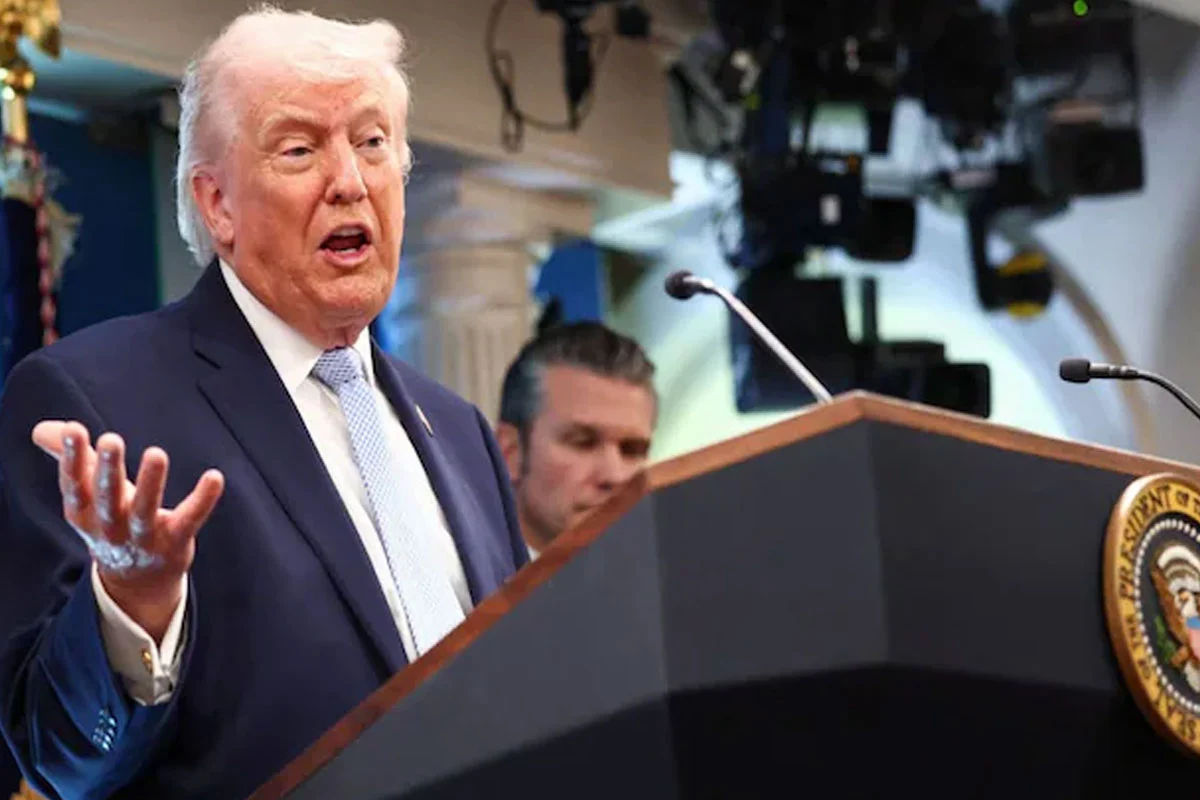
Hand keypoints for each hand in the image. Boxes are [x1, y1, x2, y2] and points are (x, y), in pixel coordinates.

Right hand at [32, 421, 223, 642]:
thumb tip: (42, 428)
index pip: (75, 485)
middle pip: (107, 498)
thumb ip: (72, 458)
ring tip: (156, 454)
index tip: (75, 430)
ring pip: (145, 511)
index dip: (72, 459)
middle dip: (107, 469)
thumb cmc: (113, 522)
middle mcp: (111, 527)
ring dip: (150, 484)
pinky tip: (214, 477)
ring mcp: (144, 538)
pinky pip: (189, 520)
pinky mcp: (175, 541)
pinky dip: (202, 500)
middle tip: (110, 440)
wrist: (137, 580)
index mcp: (85, 513)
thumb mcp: (88, 496)